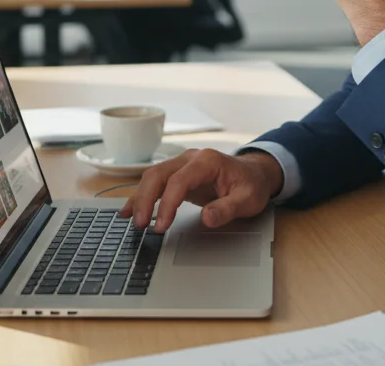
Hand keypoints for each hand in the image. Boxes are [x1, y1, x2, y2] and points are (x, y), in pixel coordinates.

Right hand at [120, 149, 282, 232]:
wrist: (254, 174)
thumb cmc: (251, 185)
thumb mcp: (248, 200)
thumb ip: (228, 209)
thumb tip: (207, 218)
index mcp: (207, 161)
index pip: (179, 180)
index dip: (168, 204)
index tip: (161, 225)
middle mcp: (190, 158)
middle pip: (158, 174)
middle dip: (145, 199)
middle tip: (141, 225)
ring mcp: (182, 164)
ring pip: (152, 177)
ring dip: (140, 198)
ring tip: (132, 221)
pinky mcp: (177, 174)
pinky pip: (155, 182)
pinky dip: (142, 196)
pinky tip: (129, 210)